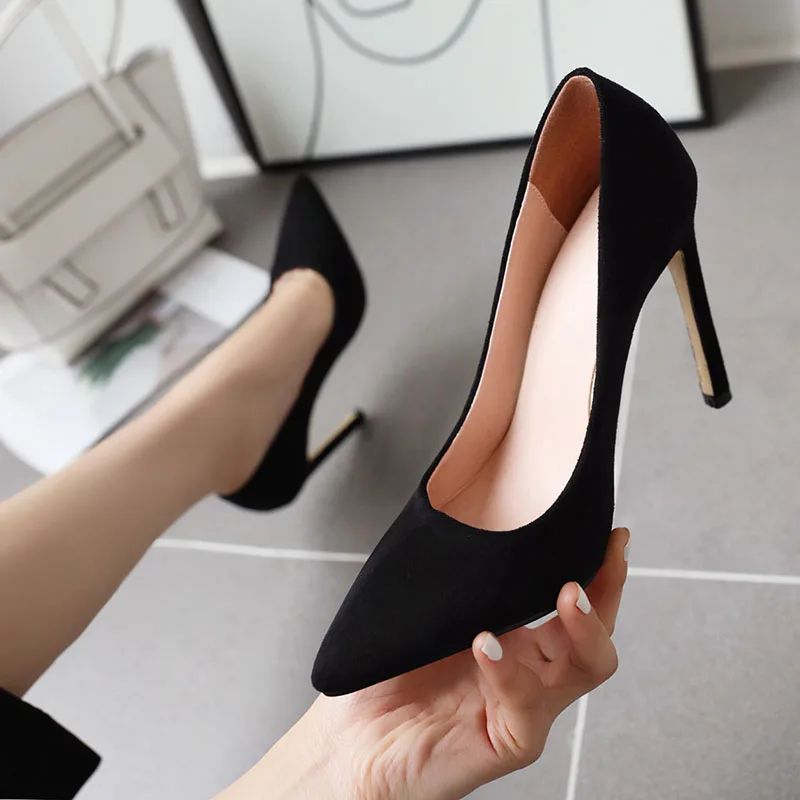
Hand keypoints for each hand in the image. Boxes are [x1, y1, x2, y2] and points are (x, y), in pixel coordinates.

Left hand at [218, 527, 628, 799]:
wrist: (351, 742)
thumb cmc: (386, 673)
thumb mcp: (426, 610)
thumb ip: (457, 577)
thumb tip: (473, 515)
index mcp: (517, 641)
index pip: (573, 605)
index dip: (601, 571)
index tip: (610, 535)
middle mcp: (529, 672)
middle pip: (594, 636)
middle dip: (607, 593)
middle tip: (605, 556)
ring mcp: (522, 707)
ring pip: (583, 671)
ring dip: (580, 627)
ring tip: (567, 592)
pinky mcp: (505, 742)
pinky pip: (525, 709)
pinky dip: (508, 671)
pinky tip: (486, 643)